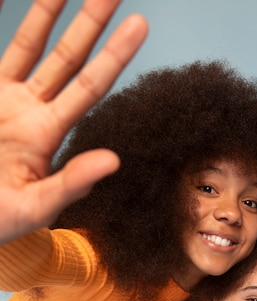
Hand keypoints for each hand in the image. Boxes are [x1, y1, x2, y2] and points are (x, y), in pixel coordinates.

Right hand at [0, 0, 147, 244]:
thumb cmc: (0, 219)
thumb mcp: (37, 206)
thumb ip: (72, 182)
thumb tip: (114, 161)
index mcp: (49, 133)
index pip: (89, 88)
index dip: (114, 56)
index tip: (139, 26)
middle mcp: (32, 110)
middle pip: (67, 58)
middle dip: (90, 23)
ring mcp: (4, 99)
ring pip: (30, 45)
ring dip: (48, 11)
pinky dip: (0, 22)